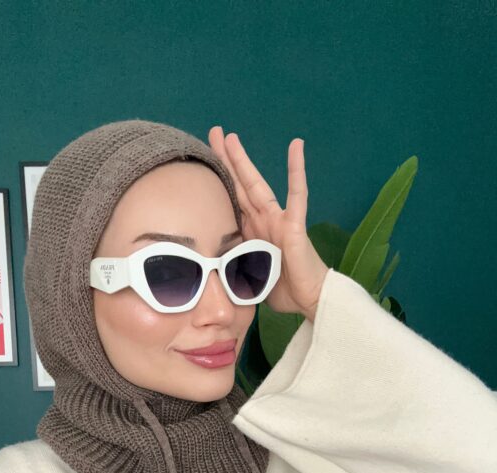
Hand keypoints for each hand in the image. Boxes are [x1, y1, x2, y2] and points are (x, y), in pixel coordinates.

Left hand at [208, 127, 329, 321]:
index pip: (231, 199)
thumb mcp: (246, 276)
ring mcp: (278, 218)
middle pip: (239, 184)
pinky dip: (296, 170)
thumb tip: (209, 270)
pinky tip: (296, 146)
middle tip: (212, 133)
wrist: (308, 299)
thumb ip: (232, 265)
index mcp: (250, 231)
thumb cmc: (282, 289)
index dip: (219, 180)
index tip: (203, 162)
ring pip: (257, 184)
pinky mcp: (294, 223)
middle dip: (225, 160)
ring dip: (244, 161)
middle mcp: (262, 219)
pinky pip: (297, 193)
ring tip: (231, 137)